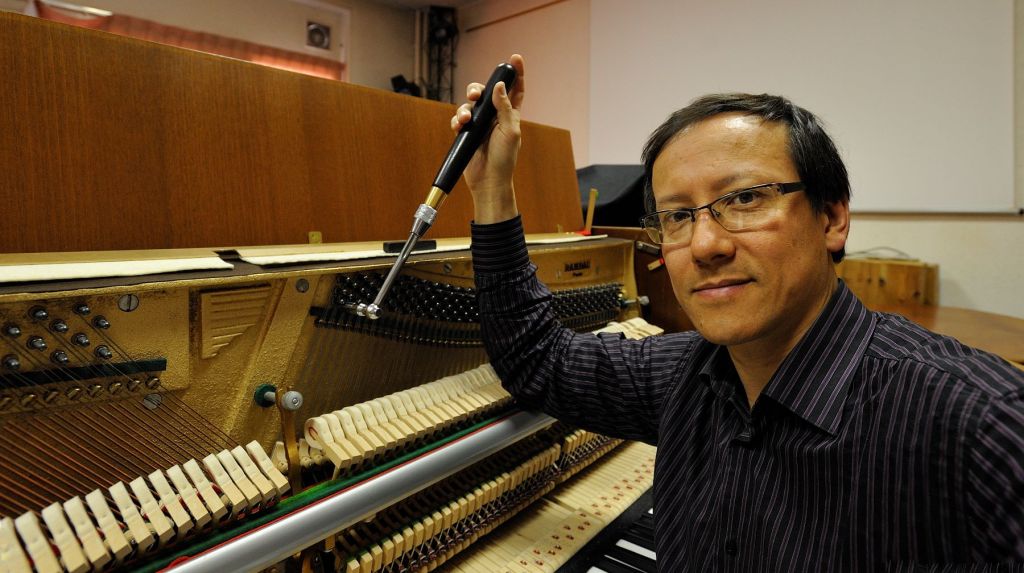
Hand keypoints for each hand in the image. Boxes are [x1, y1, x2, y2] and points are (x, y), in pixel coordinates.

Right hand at [451, 54, 524, 223]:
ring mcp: (479, 124)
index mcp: (511, 114)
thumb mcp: (510, 131)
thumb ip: (505, 107)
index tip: (515, 58)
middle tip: (475, 93)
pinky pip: (458, 119)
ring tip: (466, 120)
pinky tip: (460, 126)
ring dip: (465, 108)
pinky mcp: (466, 133)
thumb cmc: (504, 158)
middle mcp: (495, 116)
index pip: (516, 89)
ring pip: (469, 104)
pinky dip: (457, 120)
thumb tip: (499, 86)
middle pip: (485, 92)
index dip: (516, 73)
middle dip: (477, 88)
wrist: (488, 180)